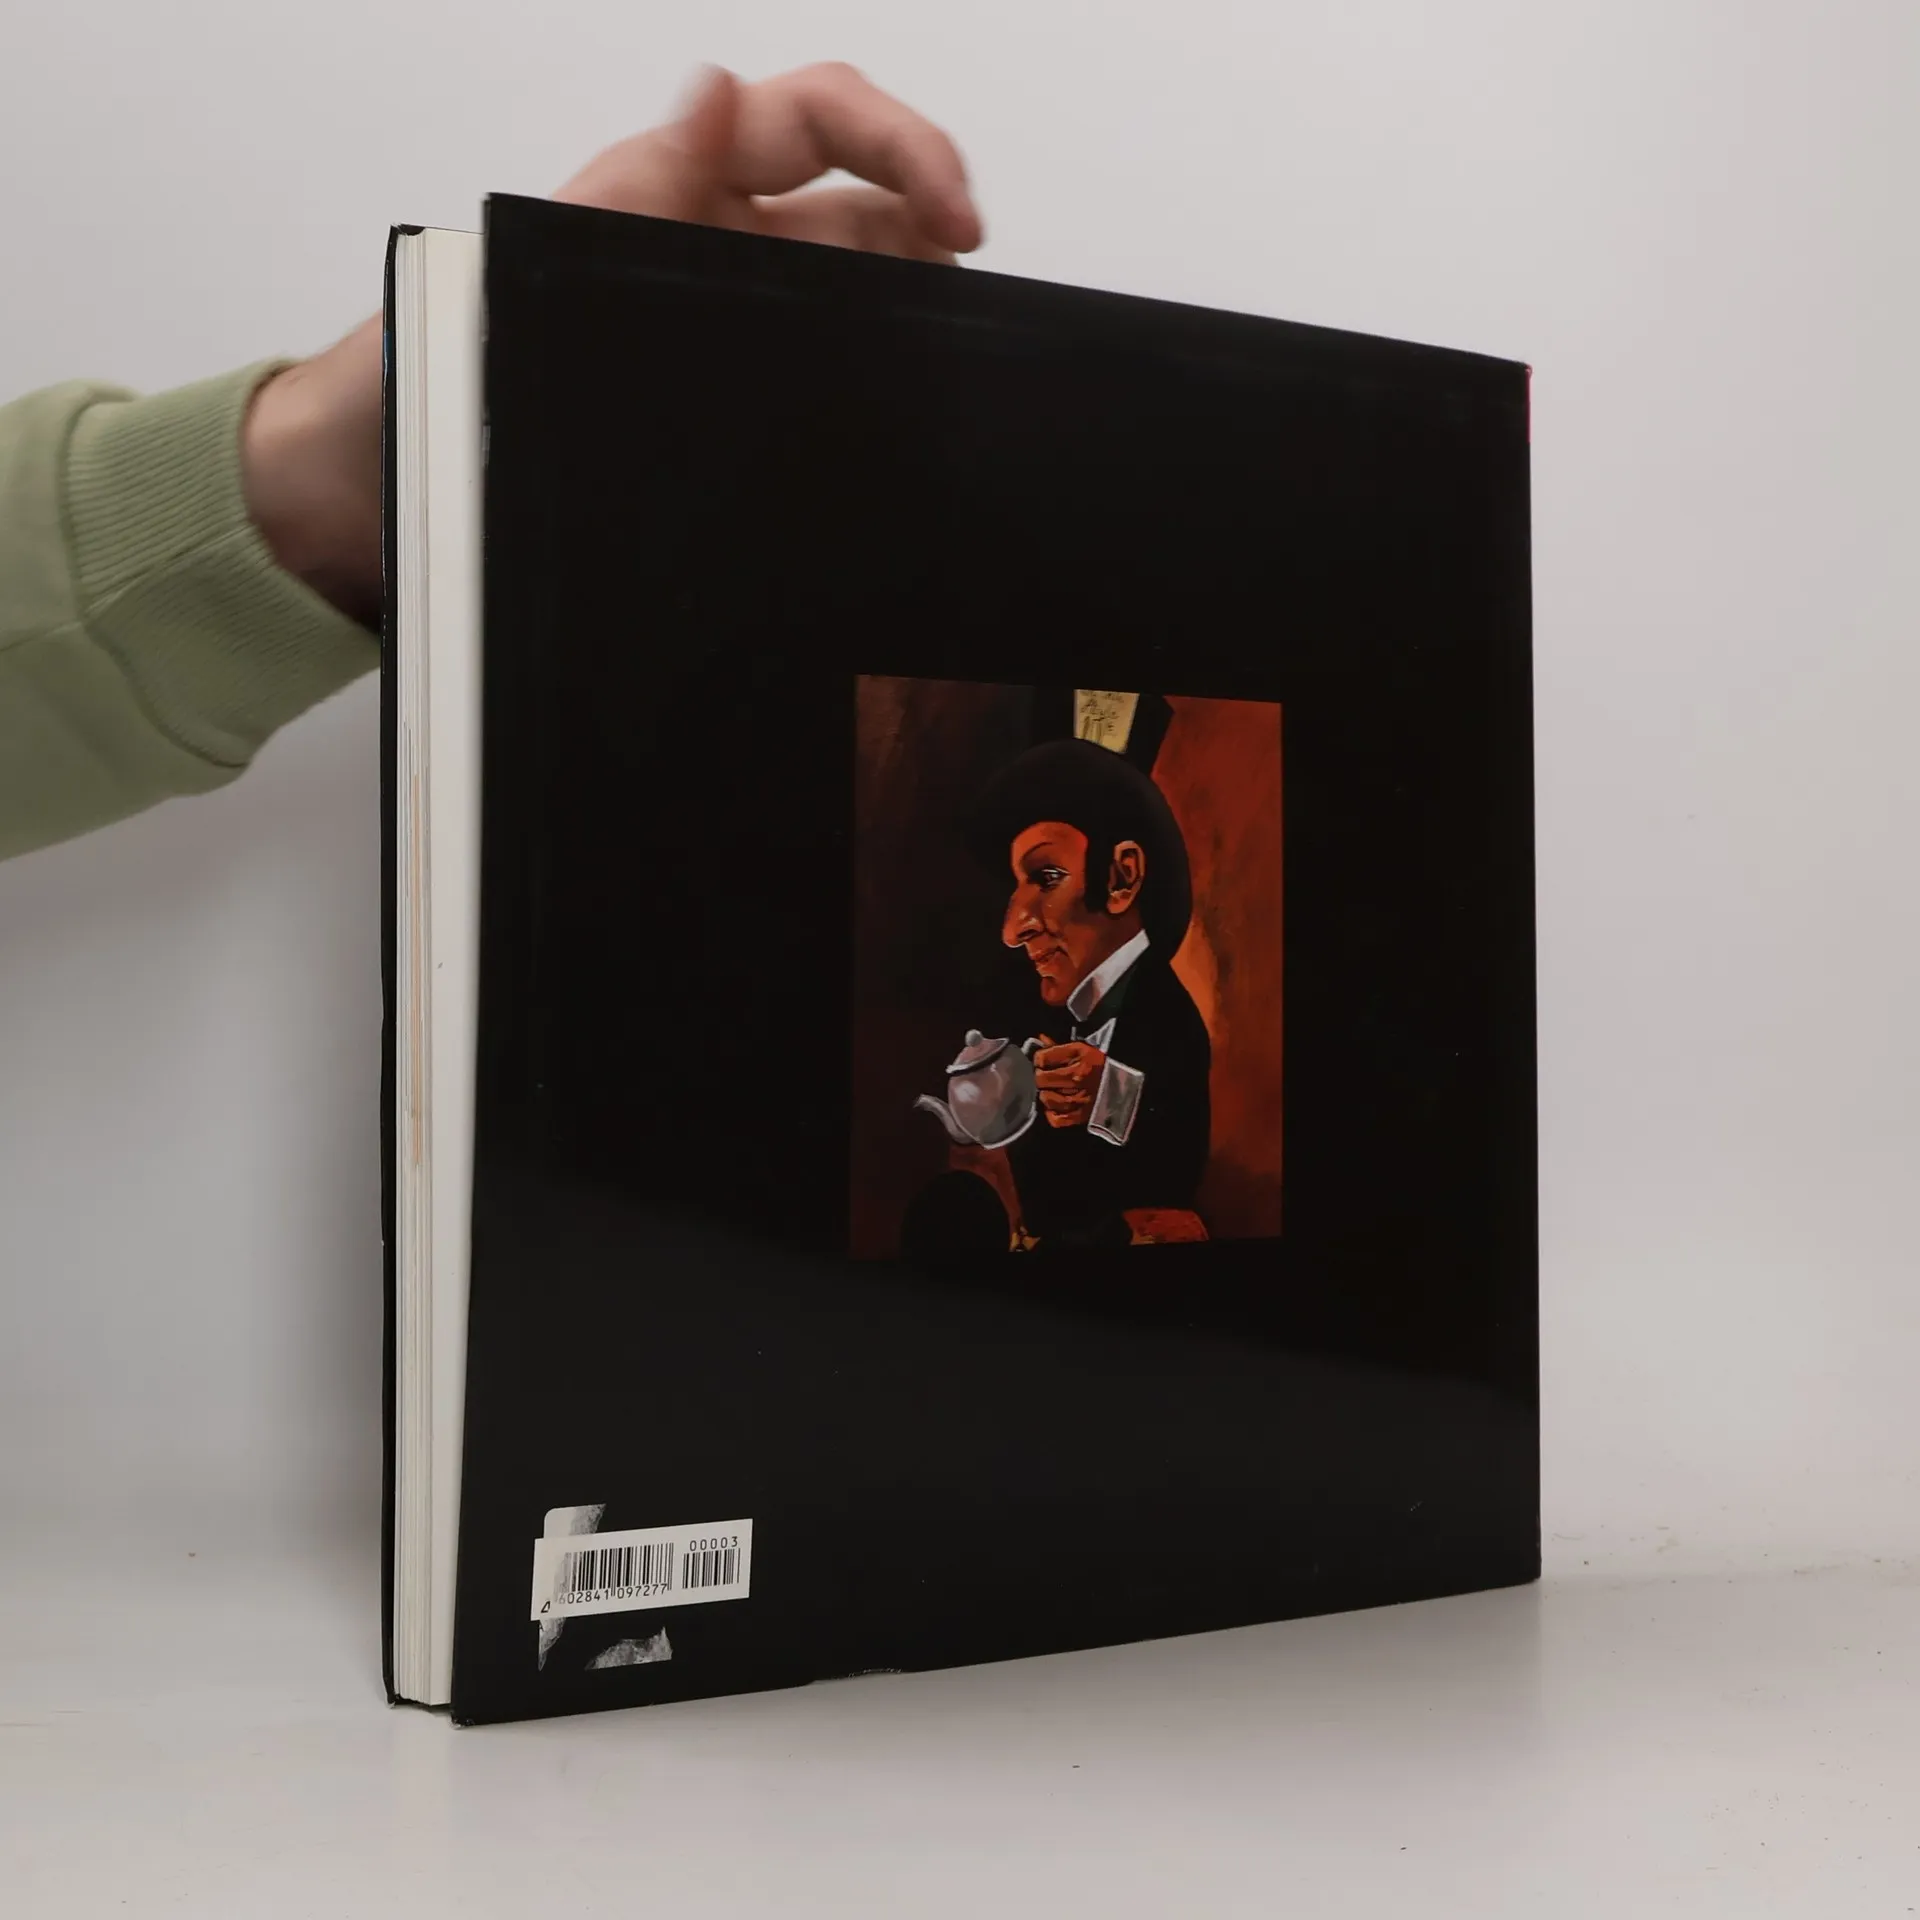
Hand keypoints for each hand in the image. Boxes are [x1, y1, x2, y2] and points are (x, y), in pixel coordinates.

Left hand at [241, 64, 981, 624]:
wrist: (369, 491)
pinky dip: (872, 374)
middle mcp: (707, 247)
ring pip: (857, 281)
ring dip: (913, 295)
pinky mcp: (718, 396)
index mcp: (669, 189)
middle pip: (861, 197)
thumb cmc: (423, 375)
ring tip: (949, 341)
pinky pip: (819, 370)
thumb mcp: (526, 266)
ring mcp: (718, 323)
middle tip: (965, 276)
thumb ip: (630, 190)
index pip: (815, 121)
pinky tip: (894, 410)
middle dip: (931, 216)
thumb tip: (714, 90)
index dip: (900, 146)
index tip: (953, 214)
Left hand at [1031, 1037, 1107, 1129]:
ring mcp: (1079, 1098)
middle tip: (1045, 1076)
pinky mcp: (1082, 1115)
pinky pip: (1057, 1118)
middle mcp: (1078, 1078)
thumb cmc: (1101, 1065)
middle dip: (1040, 1077)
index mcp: (1078, 1057)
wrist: (1125, 1083)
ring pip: (1046, 1099)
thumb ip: (1058, 1046)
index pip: (1042, 1058)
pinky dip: (1052, 1113)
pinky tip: (1055, 1106)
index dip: (1039, 1059)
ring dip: (1045, 1094)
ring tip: (1050, 1090)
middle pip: (1041, 1079)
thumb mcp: (1081, 1049)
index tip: (1043, 1062)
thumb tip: (1041, 1040)